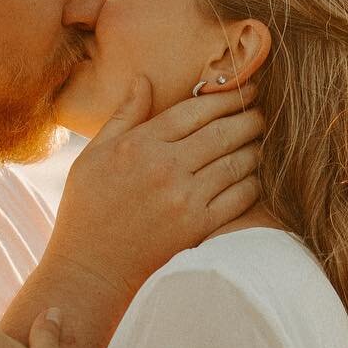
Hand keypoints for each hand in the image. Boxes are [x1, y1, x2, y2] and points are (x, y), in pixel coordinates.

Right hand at [44, 77, 263, 302]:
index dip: (225, 97)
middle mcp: (166, 168)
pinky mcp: (198, 227)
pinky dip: (252, 183)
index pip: (195, 110)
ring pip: (236, 162)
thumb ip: (124, 116)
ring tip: (260, 141)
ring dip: (254, 148)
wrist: (90, 269)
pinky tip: (253, 176)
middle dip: (249, 118)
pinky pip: (239, 197)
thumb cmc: (86, 210)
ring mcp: (184, 199)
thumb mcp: (92, 156)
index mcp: (140, 144)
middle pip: (223, 132)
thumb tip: (144, 79)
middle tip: (260, 113)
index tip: (244, 90)